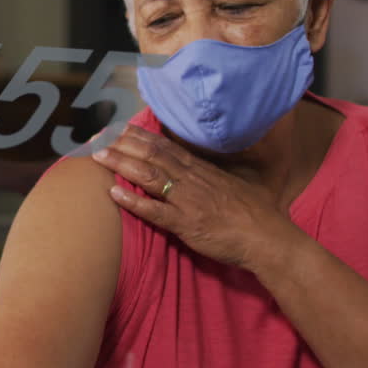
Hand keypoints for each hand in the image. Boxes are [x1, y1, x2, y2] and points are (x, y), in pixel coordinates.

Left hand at [92, 125, 304, 270]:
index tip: (121, 129)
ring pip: (150, 176)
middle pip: (153, 156)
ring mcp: (189, 201)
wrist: (269, 239)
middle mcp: (193, 181)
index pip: (167, 148)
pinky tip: (113, 193)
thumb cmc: (256, 216)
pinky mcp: (187, 224)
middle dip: (124, 145)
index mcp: (203, 171)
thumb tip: (200, 174)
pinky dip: (133, 201)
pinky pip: (155, 211)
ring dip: (122, 165)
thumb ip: (213, 179)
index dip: (141, 137)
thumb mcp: (233, 188)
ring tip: (98, 156)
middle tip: (100, 136)